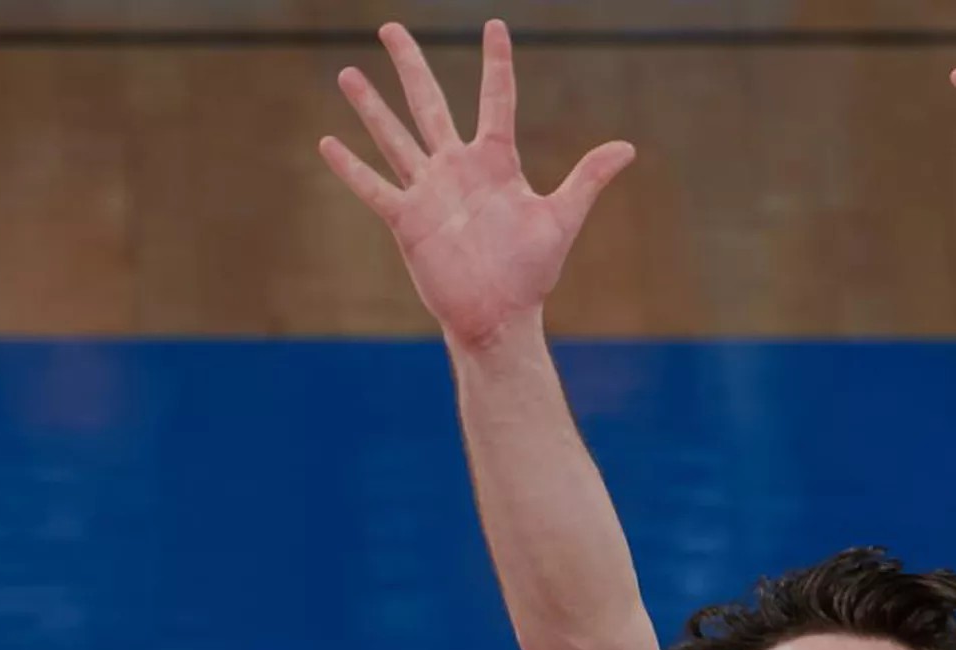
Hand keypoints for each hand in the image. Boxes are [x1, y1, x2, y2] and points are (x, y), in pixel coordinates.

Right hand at [320, 20, 635, 351]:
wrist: (500, 315)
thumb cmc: (532, 272)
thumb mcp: (561, 219)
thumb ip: (588, 180)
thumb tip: (628, 148)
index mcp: (496, 162)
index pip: (497, 100)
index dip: (497, 63)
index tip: (495, 25)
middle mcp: (458, 168)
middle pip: (429, 103)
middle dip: (411, 65)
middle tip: (391, 27)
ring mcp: (429, 191)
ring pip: (394, 136)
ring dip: (371, 106)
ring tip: (348, 72)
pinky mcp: (407, 219)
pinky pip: (373, 187)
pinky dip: (350, 167)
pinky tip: (326, 142)